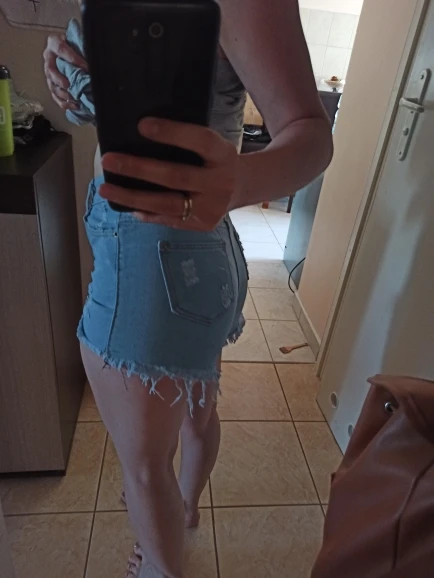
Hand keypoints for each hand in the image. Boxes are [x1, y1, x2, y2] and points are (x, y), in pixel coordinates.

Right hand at [43, 33, 87, 110]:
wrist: (71, 48)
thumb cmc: (76, 44)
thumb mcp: (79, 42)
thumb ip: (83, 48)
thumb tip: (96, 61)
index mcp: (54, 42)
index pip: (61, 49)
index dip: (73, 58)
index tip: (86, 67)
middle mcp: (49, 57)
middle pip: (50, 70)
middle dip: (60, 80)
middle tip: (70, 86)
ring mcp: (49, 72)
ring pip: (52, 85)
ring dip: (63, 94)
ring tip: (74, 98)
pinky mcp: (52, 83)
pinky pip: (55, 95)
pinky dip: (64, 103)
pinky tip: (75, 106)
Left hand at [100, 118, 239, 230]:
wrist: (242, 187)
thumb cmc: (216, 160)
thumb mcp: (212, 145)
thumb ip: (188, 143)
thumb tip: (138, 137)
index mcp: (223, 155)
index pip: (200, 141)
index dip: (172, 133)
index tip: (142, 125)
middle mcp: (220, 182)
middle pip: (176, 176)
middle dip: (138, 169)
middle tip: (108, 160)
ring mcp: (212, 208)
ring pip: (167, 204)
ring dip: (132, 196)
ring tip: (105, 189)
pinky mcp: (202, 225)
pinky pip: (169, 219)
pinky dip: (146, 212)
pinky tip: (127, 206)